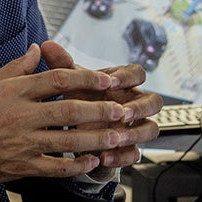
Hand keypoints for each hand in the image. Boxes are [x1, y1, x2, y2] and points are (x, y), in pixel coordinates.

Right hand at [0, 43, 157, 188]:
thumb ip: (13, 68)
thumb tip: (35, 50)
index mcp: (13, 92)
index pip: (57, 79)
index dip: (86, 79)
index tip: (106, 79)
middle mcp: (21, 115)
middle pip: (70, 110)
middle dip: (100, 109)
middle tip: (123, 109)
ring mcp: (21, 143)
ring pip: (67, 140)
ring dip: (96, 138)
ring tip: (118, 136)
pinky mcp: (19, 166)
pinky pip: (54, 167)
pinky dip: (75, 166)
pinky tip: (91, 162)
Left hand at [39, 40, 160, 178]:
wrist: (77, 130)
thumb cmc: (79, 100)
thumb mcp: (71, 83)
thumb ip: (62, 65)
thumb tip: (46, 45)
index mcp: (123, 84)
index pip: (138, 73)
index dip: (128, 77)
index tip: (111, 82)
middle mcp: (134, 105)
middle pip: (155, 102)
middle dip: (140, 108)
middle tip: (122, 113)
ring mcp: (134, 127)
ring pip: (151, 129)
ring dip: (135, 133)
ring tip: (116, 138)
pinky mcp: (128, 148)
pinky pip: (134, 153)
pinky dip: (121, 156)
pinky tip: (104, 156)